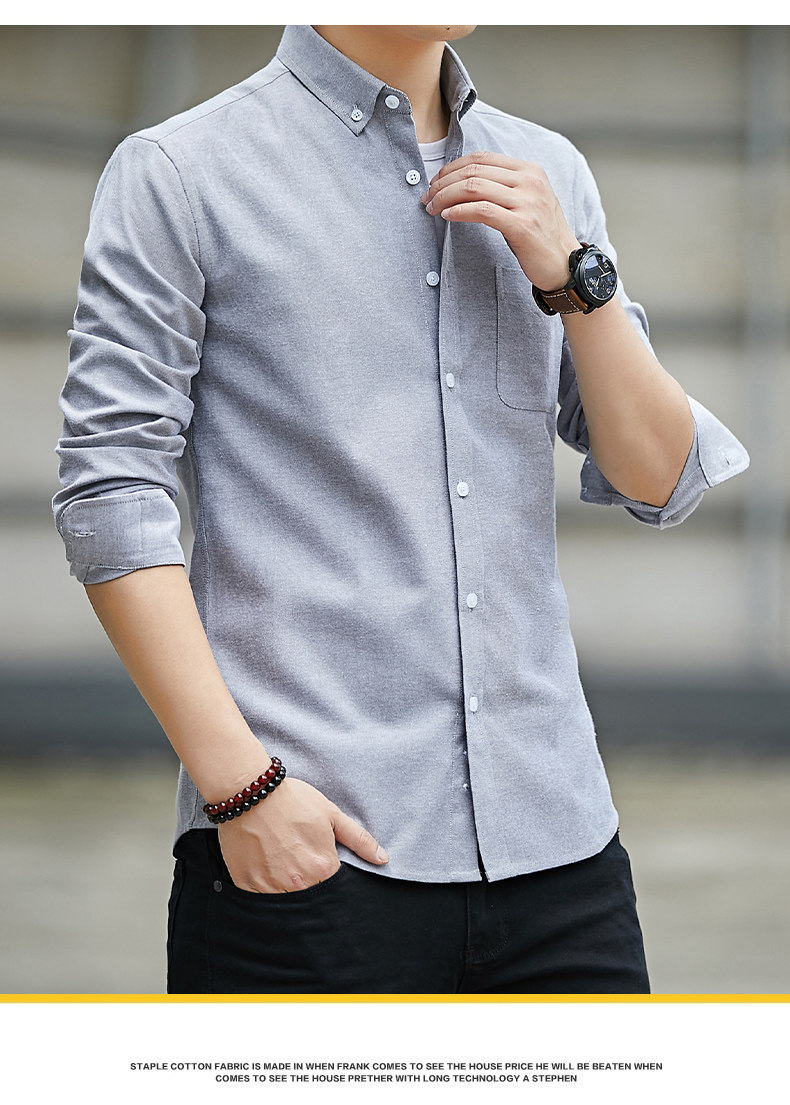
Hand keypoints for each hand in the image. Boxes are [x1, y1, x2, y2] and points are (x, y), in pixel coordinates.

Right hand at [217, 776, 388, 892]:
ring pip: (284, 898)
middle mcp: (297, 883)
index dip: (327, 871)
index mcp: (322, 868)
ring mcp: (270, 886)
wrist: (251, 791)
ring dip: (285, 883)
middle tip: (296, 856)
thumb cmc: (293, 800)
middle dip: (308, 880)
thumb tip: (383, 859)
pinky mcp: (247, 884)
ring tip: (279, 857)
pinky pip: (259, 895)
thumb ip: (359, 840)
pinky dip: (263, 883)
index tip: (317, 858)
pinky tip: (263, 861)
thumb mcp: (331, 815)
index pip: (335, 886)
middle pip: (310, 895)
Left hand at [421, 150, 579, 290]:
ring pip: (474, 187)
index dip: (452, 167)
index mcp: (530, 170)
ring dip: (446, 197)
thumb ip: (503, 186)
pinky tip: (447, 216)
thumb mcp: (527, 201)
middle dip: (444, 183)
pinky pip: (482, 211)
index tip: (436, 182)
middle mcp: (530, 182)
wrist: (564, 264)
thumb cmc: (540, 235)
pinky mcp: (522, 225)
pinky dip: (459, 211)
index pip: (482, 157)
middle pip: (474, 170)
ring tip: (432, 208)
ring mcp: (527, 203)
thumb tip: (464, 182)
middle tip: (427, 197)